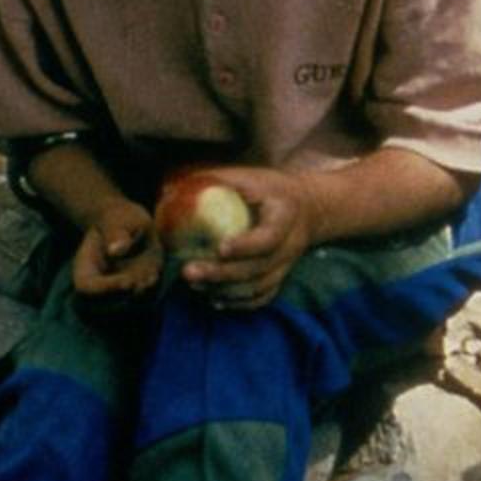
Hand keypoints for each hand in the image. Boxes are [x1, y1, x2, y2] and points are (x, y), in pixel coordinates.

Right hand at [71, 197, 161, 301]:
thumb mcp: (116, 219)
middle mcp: (98, 286)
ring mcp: (115, 293)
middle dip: (128, 297)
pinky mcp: (134, 293)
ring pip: (125, 308)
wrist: (129, 226)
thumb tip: (116, 250)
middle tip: (146, 279)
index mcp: (84, 269)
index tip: (128, 282)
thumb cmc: (118, 220)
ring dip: (142, 297)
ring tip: (152, 275)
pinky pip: (141, 303)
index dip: (106, 290)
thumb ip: (115, 233)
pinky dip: (151, 293)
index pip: (87, 289)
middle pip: (105, 306)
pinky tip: (156, 274)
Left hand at [171, 166, 318, 309]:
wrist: (308, 207)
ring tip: (194, 284)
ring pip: (260, 286)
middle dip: (222, 274)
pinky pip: (263, 296)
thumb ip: (217, 182)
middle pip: (260, 267)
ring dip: (226, 290)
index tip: (219, 248)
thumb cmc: (270, 189)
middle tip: (189, 272)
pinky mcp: (281, 276)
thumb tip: (172, 190)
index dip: (246, 246)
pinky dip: (240, 303)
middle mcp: (291, 243)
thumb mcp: (250, 177)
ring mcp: (287, 263)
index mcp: (286, 214)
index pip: (270, 236)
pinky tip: (214, 299)